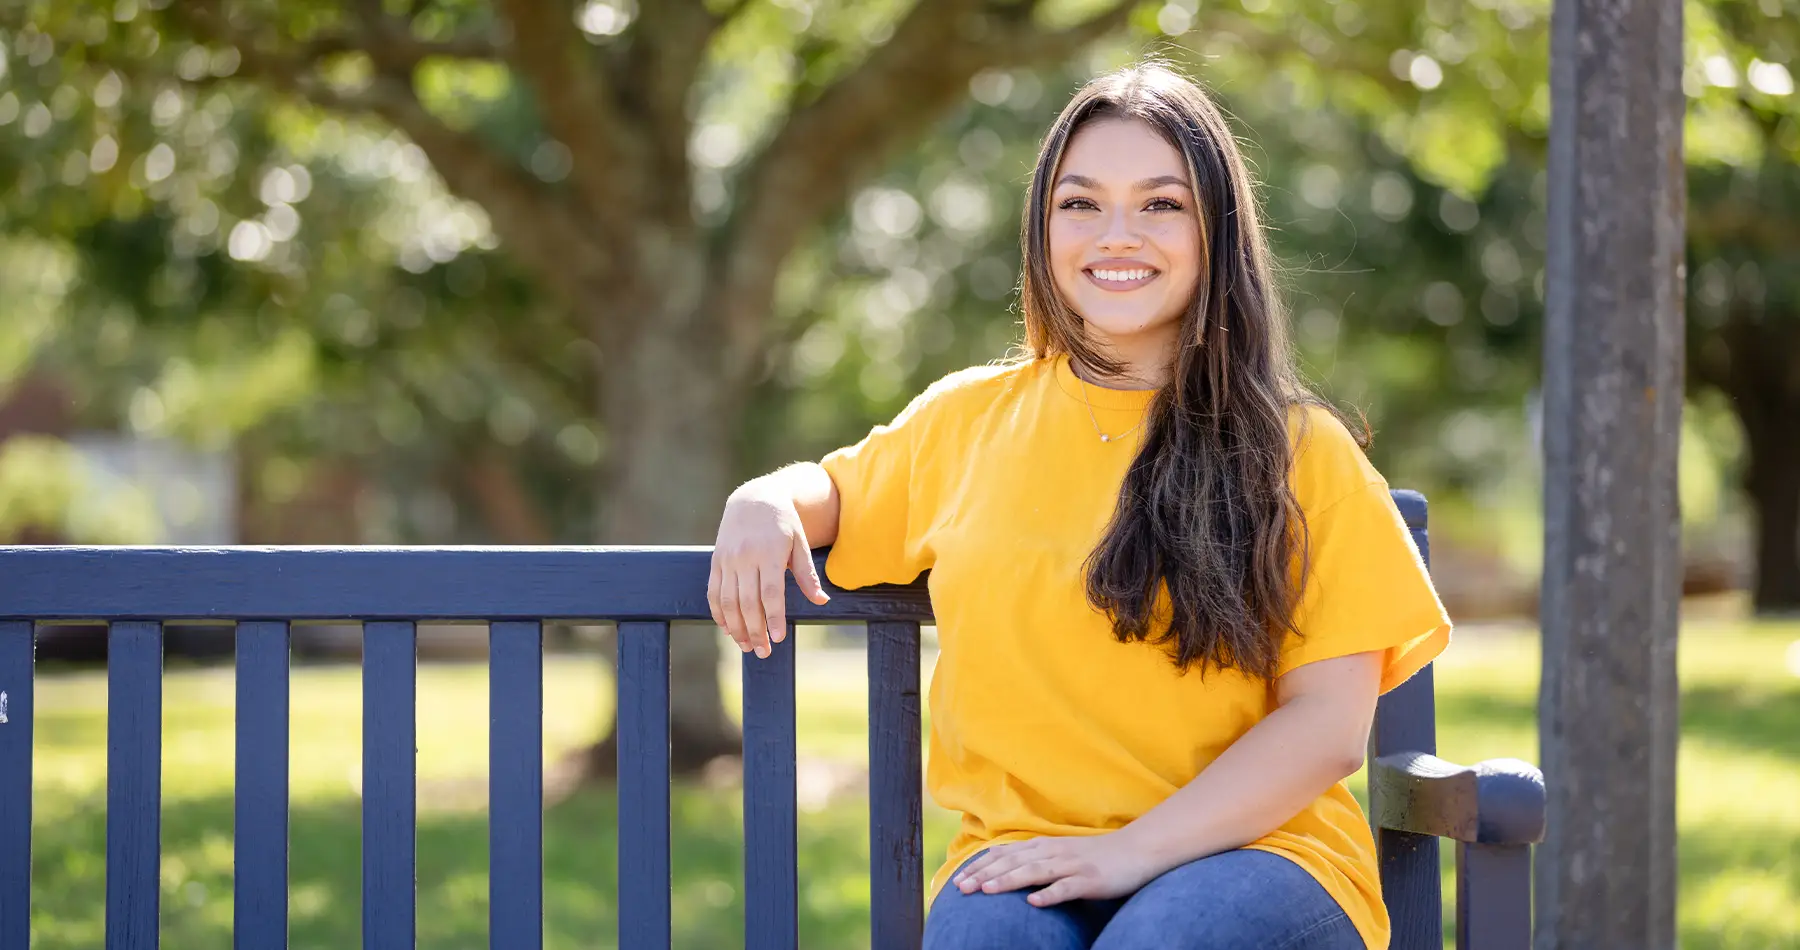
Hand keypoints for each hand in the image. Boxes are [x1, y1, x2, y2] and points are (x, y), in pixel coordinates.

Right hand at [708, 481, 828, 657]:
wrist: (753, 499)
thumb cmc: (783, 523)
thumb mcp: (799, 543)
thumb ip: (807, 574)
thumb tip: (821, 601)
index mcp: (770, 552)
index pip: (771, 592)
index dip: (774, 617)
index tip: (778, 638)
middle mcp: (745, 557)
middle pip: (748, 602)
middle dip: (755, 631)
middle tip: (763, 652)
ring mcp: (727, 560)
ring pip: (728, 601)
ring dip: (736, 627)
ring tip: (747, 646)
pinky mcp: (716, 562)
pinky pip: (713, 592)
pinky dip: (719, 613)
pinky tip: (728, 629)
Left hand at [950, 832, 1164, 906]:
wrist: (1135, 851)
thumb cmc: (1095, 857)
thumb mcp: (1059, 855)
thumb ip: (1035, 861)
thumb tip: (1004, 872)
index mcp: (1043, 847)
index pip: (1004, 855)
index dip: (980, 866)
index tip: (958, 881)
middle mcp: (1053, 852)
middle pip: (1012, 863)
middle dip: (984, 874)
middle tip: (961, 888)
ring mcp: (1071, 865)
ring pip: (1034, 872)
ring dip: (1009, 881)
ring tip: (987, 890)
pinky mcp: (1090, 879)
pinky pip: (1067, 887)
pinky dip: (1049, 894)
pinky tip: (1033, 903)